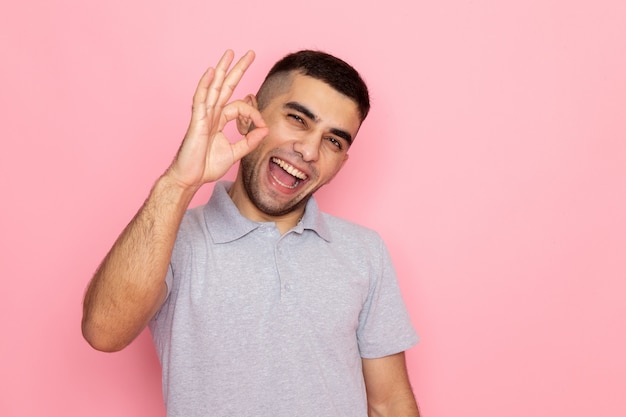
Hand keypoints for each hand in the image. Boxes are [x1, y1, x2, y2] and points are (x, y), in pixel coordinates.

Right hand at [167, 50, 267, 188]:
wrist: (190, 178)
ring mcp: (203, 116)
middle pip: (226, 86)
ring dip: (222, 69)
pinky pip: (201, 99)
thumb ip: (249, 141)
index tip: (262, 125)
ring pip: (214, 87)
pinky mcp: (197, 122)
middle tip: (249, 53)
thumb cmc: (206, 167)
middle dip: (237, 69)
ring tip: (230, 53)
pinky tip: (211, 72)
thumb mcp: (235, 153)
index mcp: (219, 121)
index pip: (240, 107)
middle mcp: (211, 114)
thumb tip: (265, 130)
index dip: (254, 112)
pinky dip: (205, 85)